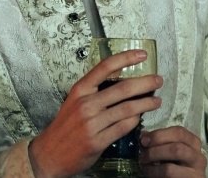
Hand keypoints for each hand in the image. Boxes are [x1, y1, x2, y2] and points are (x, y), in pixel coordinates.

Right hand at [28, 49, 161, 177]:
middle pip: (123, 88)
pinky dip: (135, 121)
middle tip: (158, 80)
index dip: (126, 58)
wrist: (50, 153)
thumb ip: (93, 92)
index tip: (141, 55)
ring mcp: (92, 123)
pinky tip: (140, 118)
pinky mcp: (98, 140)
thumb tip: (120, 83)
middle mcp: (86, 104)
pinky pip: (123, 127)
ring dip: (146, 104)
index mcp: (79, 90)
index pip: (105, 67)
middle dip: (145, 83)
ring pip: (127, 109)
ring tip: (156, 101)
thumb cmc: (64, 127)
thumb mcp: (73, 102)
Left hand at [139, 126, 206, 176]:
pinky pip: (169, 172)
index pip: (179, 132)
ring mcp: (197, 171)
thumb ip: (160, 142)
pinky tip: (147, 171)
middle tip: (142, 151)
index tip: (143, 139)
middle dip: (155, 147)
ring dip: (154, 157)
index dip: (159, 134)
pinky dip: (153, 171)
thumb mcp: (167, 152)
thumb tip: (144, 135)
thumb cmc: (172, 166)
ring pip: (174, 158)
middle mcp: (198, 156)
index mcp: (193, 144)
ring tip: (143, 162)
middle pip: (177, 146)